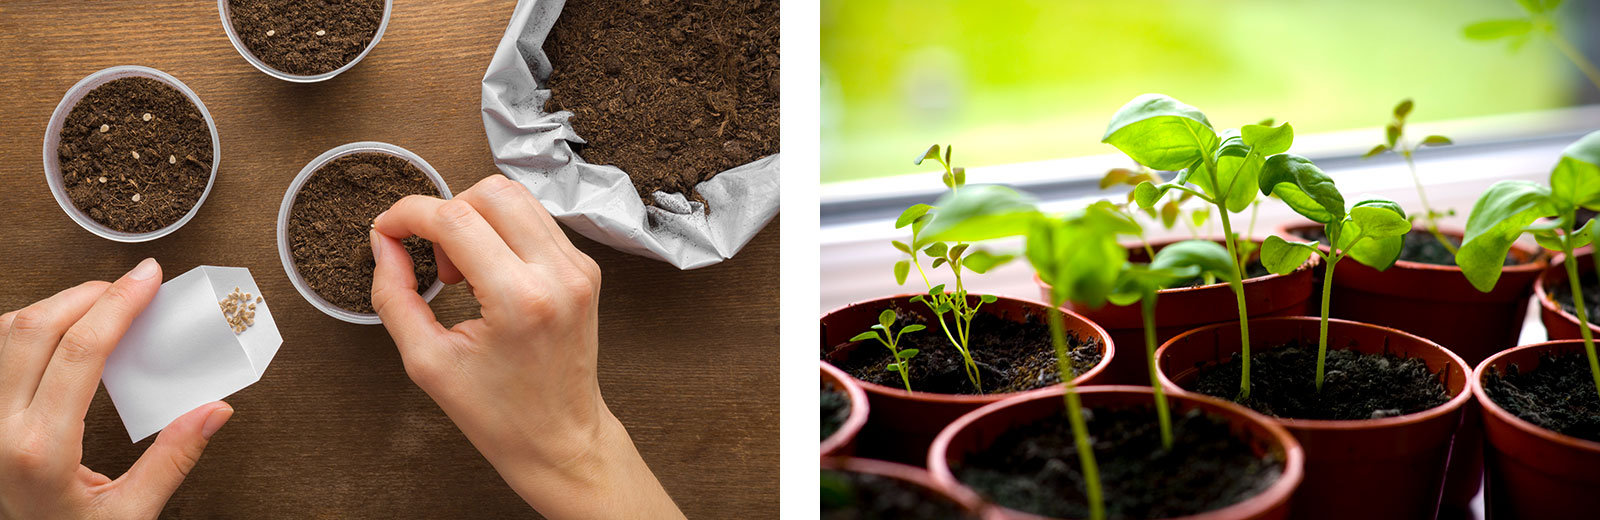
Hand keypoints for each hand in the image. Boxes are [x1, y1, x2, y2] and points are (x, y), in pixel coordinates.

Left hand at [0, 259, 231, 519]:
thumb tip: (214, 411)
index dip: (118, 305)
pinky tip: (63, 328)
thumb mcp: (129, 515)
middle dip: (88, 294)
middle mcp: (0, 429)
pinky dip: (31, 326)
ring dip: (57, 306)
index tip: (147, 280)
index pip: (80, 352)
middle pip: (36, 328)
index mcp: (41, 450)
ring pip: (7, 332)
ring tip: (100, 303)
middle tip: (130, 285)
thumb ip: (172, 460)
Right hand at [370, 175, 682, 518]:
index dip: (408, 214)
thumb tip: (384, 243)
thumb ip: (394, 296)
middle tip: (436, 263)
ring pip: (516, 197)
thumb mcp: (427, 362)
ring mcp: (579, 268)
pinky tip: (488, 274)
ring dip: (474, 219)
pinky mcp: (586, 268)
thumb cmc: (500, 414)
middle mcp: (559, 274)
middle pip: (490, 192)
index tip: (387, 230)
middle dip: (445, 213)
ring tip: (462, 273)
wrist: (561, 440)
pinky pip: (536, 220)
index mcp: (521, 299)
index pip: (454, 218)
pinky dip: (500, 232)